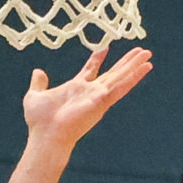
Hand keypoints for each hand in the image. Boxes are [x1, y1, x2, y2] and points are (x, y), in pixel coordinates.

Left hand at [20, 41, 151, 153]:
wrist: (46, 135)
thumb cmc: (40, 121)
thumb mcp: (35, 96)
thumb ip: (38, 83)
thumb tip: (38, 72)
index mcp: (76, 88)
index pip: (90, 70)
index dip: (97, 58)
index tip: (105, 48)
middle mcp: (91, 92)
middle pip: (112, 73)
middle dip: (126, 62)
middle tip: (139, 50)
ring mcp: (99, 96)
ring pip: (121, 77)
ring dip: (135, 65)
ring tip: (148, 54)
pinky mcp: (104, 100)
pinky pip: (122, 86)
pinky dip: (135, 76)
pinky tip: (146, 67)